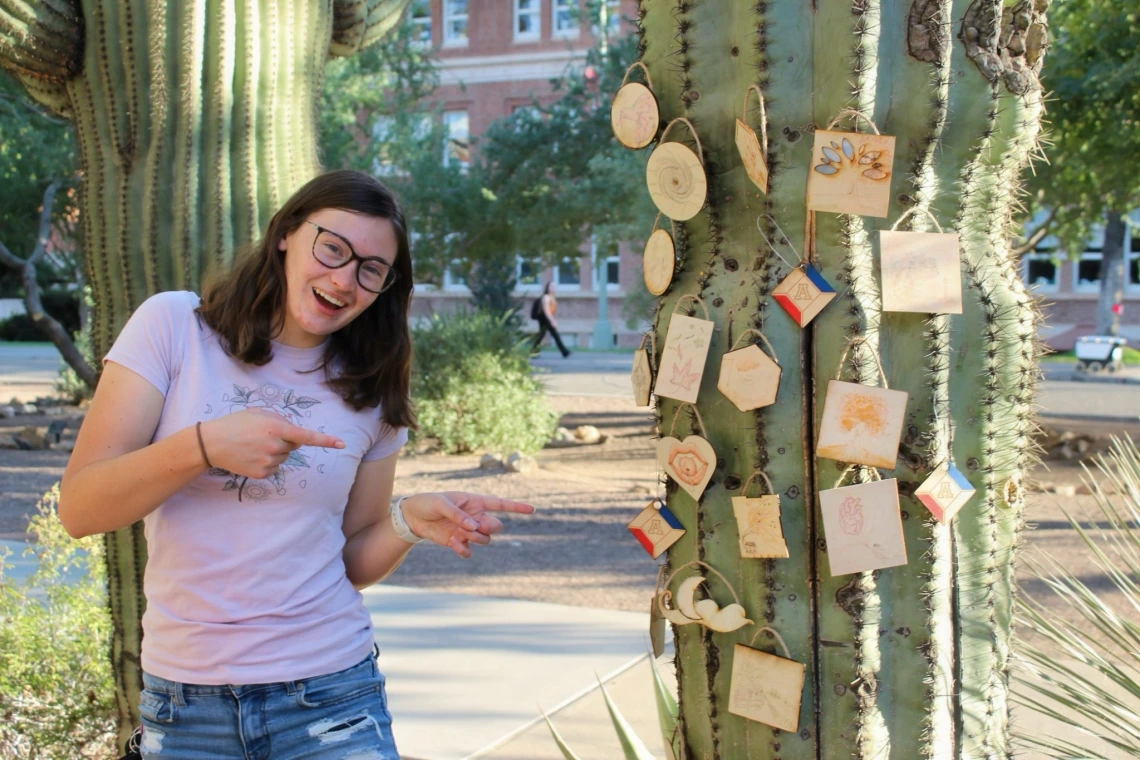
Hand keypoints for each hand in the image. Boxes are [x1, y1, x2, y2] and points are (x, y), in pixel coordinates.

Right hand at [199, 408, 344, 479]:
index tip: (341, 444)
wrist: (211, 444)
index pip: (306, 436)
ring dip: (275, 451)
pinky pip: (275, 468)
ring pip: (284, 457)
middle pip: (293, 446)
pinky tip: (251, 456)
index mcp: (276, 428)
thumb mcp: (259, 413)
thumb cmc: (235, 424)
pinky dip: (267, 462)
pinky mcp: (262, 474)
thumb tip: (294, 433)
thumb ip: (280, 420)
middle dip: (284, 440)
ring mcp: (268, 462)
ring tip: (253, 445)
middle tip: (262, 435)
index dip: (325, 440)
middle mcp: (275, 447)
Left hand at [401, 492, 535, 557]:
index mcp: (474, 501)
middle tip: (474, 527)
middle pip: (495, 526)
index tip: (531, 509)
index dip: (516, 507)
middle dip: (489, 528)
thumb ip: (457, 513)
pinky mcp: (458, 542)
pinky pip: (470, 550)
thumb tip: (473, 526)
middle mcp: (475, 516)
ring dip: (476, 539)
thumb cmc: (428, 503)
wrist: (412, 517)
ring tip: (460, 535)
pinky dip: (465, 549)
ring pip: (485, 539)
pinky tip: (454, 543)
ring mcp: (467, 531)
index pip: (499, 504)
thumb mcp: (441, 503)